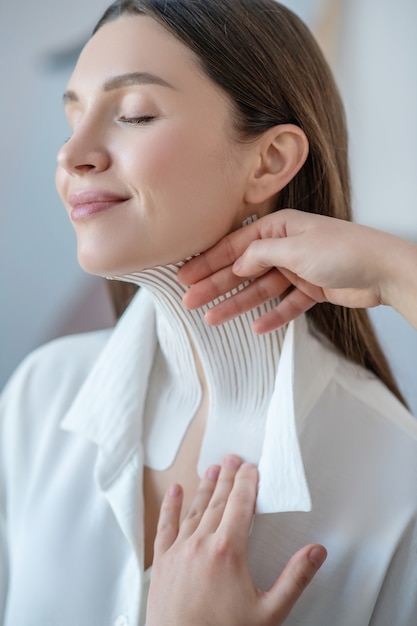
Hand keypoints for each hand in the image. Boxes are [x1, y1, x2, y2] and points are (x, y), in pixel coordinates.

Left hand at [146, 456, 326, 625]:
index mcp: (227, 551)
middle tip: (234, 459)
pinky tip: (175, 491)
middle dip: (228, 478)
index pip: (240, 505)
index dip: (248, 483)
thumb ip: (294, 578)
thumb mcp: (269, 612)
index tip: (252, 468)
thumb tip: (316, 552)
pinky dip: (170, 506)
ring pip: (194, 509)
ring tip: (213, 469)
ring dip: (205, 487)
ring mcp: (179, 551)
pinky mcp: (162, 562)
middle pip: (218, 501)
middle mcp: (201, 544)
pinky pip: (165, 526)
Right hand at [177, 209, 416, 332]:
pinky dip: (272, 316)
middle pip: (242, 269)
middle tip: (190, 301)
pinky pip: (286, 305)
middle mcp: (285, 248)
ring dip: (237, 304)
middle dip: (215, 285)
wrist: (383, 270)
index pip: (235, 246)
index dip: (208, 261)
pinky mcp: (312, 289)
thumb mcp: (294, 248)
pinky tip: (256, 328)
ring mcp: (297, 270)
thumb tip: (236, 263)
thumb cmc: (343, 249)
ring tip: (212, 319)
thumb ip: (260, 254)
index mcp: (278, 229)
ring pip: (260, 290)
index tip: (186, 276)